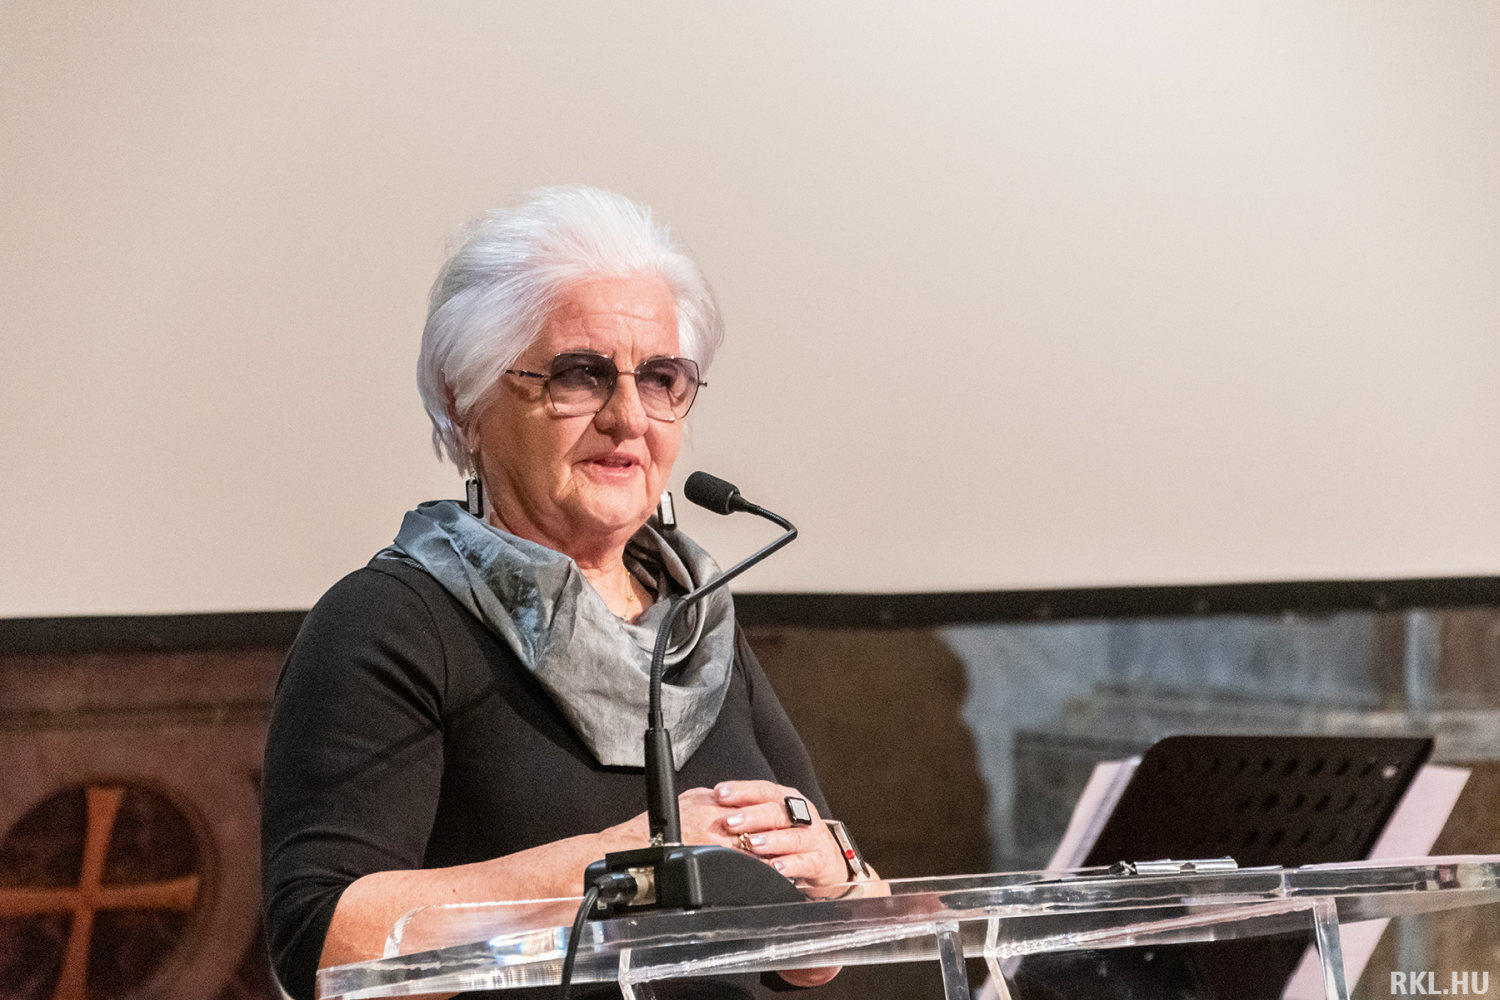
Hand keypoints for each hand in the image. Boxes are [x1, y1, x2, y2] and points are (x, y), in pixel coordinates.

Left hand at [710, 780, 847, 887]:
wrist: (826, 859)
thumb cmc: (790, 836)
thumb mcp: (770, 821)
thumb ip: (746, 814)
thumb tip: (709, 807)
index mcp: (785, 800)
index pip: (762, 790)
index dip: (741, 790)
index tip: (719, 793)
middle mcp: (801, 814)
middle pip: (776, 811)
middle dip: (751, 816)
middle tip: (729, 822)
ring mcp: (813, 836)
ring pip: (792, 836)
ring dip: (771, 840)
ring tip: (752, 844)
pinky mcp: (820, 860)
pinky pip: (806, 862)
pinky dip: (791, 865)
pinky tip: (776, 868)